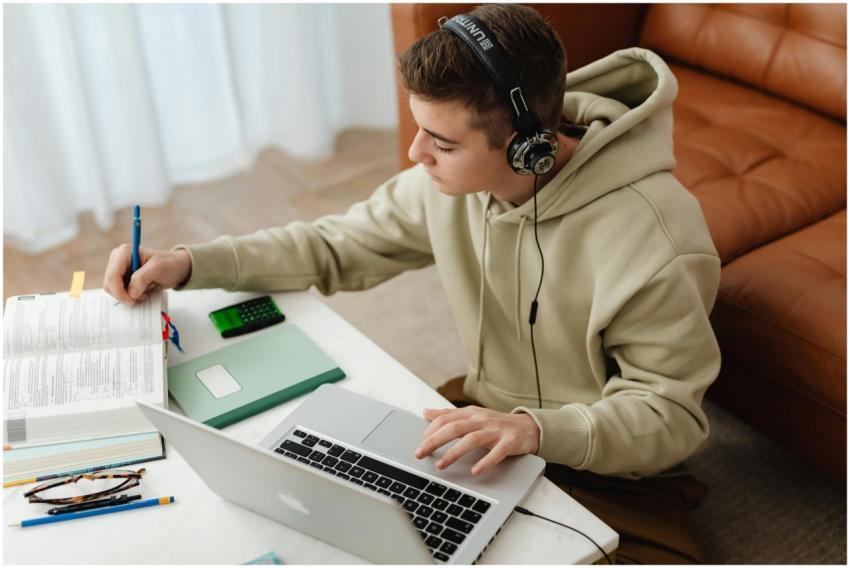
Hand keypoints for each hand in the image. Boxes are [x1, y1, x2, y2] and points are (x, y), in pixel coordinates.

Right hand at [102, 245, 191, 305]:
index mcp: (124, 252)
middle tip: (140, 297)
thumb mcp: (157, 269)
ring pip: (113, 290)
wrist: (177, 268)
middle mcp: (118, 260)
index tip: (132, 300)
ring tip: (144, 292)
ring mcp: (120, 270)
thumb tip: (130, 293)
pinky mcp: (123, 278)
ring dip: (128, 295)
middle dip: (124, 294)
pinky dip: (130, 296)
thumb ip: (141, 279)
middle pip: (109, 284)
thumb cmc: (170, 264)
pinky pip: (119, 292)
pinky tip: (142, 292)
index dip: (119, 291)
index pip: (112, 276)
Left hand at [414, 406, 539, 475]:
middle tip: (420, 454)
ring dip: (454, 452)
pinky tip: (476, 471)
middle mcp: (481, 420)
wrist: (528, 427)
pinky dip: (486, 462)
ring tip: (440, 465)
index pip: (445, 419)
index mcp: (470, 413)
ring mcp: (496, 430)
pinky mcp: (510, 442)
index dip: (430, 432)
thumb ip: (449, 415)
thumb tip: (426, 412)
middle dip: (434, 441)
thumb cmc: (496, 423)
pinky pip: (497, 452)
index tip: (419, 445)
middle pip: (454, 428)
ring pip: (472, 439)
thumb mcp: (472, 415)